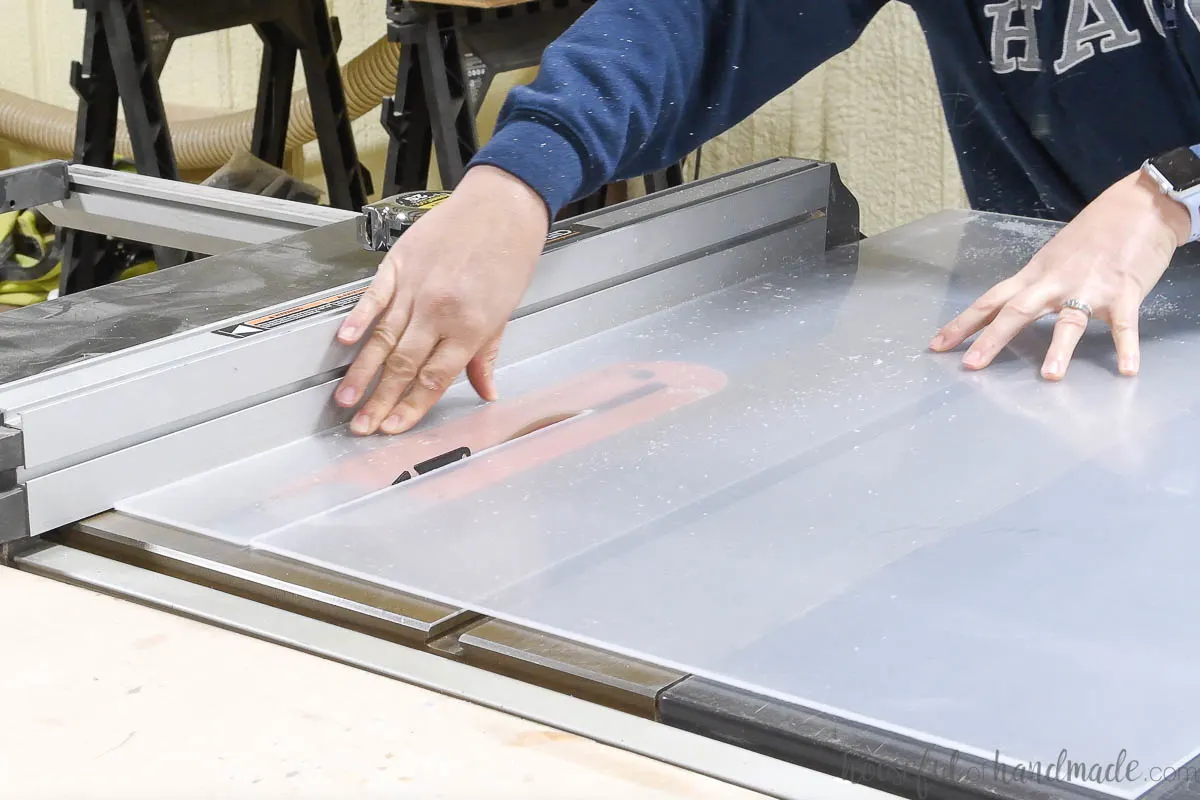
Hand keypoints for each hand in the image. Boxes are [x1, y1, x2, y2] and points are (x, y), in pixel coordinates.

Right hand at [334, 166, 550, 434]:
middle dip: (380, 401)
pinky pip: (374, 297)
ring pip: (383, 338)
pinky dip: (358, 320)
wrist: (502, 206)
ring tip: (345, 399)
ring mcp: (417, 287)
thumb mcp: (504, 313)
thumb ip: (486, 356)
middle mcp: (441, 311)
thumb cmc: (509, 256)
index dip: (411, 408)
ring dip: (362, 373)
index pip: (434, 379)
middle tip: (361, 426)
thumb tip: (486, 391)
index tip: (393, 427)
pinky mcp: (399, 264)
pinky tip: (345, 342)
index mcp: (470, 328)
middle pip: (403, 365)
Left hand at [930, 169, 1189, 378]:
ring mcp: (1089, 287)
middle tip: (970, 366)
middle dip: (991, 339)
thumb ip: (1033, 286)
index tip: (936, 346)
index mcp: (1034, 275)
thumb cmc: (1094, 233)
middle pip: (1016, 311)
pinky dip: (1126, 348)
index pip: (990, 301)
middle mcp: (1055, 282)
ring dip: (1059, 349)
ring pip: (1069, 321)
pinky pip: (1124, 325)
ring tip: (1049, 376)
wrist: (1139, 205)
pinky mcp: (1124, 292)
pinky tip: (1126, 369)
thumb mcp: (1053, 258)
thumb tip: (1007, 310)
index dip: (962, 324)